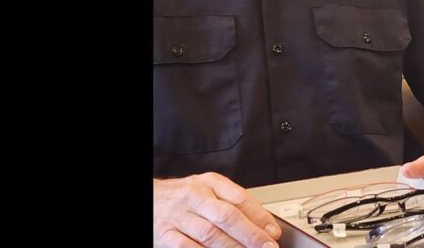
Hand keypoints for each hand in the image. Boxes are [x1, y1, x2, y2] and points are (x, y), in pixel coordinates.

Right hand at [154, 172, 281, 246]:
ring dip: (232, 247)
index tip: (273, 231)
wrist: (150, 199)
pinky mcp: (165, 235)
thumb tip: (262, 223)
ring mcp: (179, 216)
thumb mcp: (207, 190)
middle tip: (267, 246)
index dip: (259, 216)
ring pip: (209, 233)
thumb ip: (231, 203)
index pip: (239, 198)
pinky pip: (187, 247)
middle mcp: (194, 197)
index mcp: (209, 182)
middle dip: (250, 234)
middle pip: (227, 216)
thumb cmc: (183, 197)